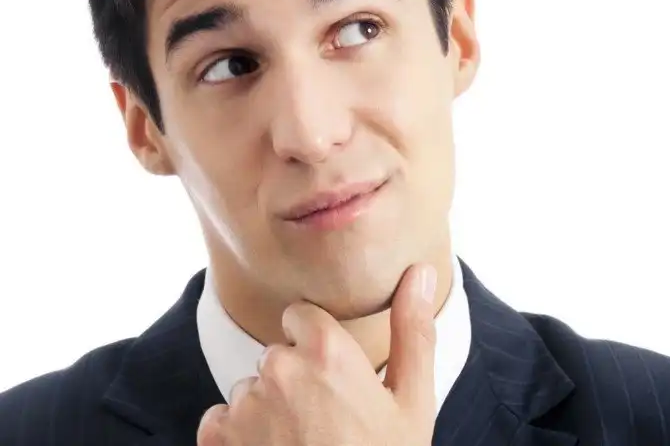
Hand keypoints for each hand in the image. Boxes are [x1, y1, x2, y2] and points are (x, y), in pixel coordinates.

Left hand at [197, 263, 437, 445]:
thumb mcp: (412, 402)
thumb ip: (412, 330)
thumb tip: (420, 271)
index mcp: (327, 350)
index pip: (299, 314)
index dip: (314, 342)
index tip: (330, 373)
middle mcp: (281, 367)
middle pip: (277, 353)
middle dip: (294, 378)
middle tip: (323, 420)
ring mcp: (246, 403)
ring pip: (252, 388)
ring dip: (267, 409)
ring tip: (300, 443)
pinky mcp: (219, 437)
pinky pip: (220, 418)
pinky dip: (237, 436)